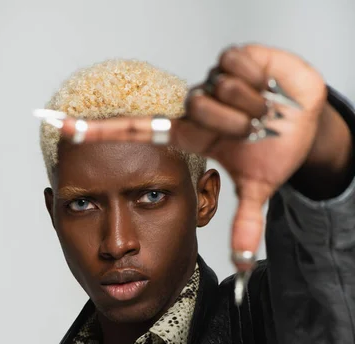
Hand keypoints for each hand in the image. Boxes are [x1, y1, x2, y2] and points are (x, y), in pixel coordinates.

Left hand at [45, 45, 332, 263]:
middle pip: (196, 108)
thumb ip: (242, 225)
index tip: (63, 128)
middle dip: (231, 124)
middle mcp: (194, 107)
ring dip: (248, 108)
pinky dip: (260, 81)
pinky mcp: (235, 57)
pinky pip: (239, 67)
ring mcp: (212, 82)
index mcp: (188, 137)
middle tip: (250, 132)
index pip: (136, 132)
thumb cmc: (273, 151)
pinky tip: (267, 91)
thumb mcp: (252, 190)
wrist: (303, 121)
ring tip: (261, 115)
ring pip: (218, 89)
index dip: (99, 132)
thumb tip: (239, 264)